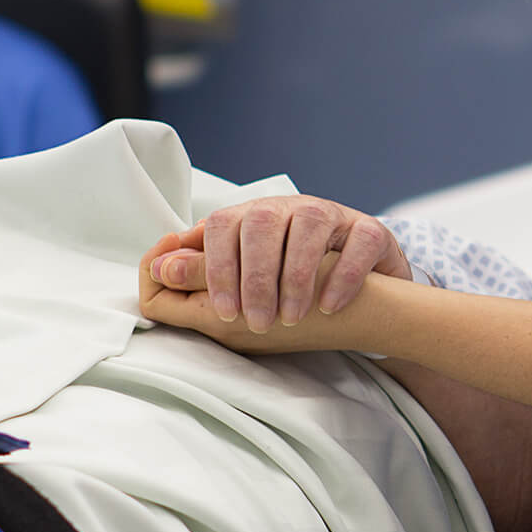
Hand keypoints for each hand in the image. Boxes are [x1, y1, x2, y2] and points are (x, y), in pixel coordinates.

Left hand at [139, 234, 386, 354]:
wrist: (372, 295)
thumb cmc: (293, 286)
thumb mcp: (241, 284)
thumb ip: (201, 274)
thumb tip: (159, 267)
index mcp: (250, 218)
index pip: (219, 226)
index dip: (213, 267)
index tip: (222, 309)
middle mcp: (289, 209)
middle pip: (261, 222)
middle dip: (254, 277)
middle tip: (254, 322)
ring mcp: (332, 216)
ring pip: (308, 227)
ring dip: (295, 278)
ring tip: (291, 319)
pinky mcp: (370, 232)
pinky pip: (358, 243)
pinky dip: (343, 276)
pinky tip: (328, 306)